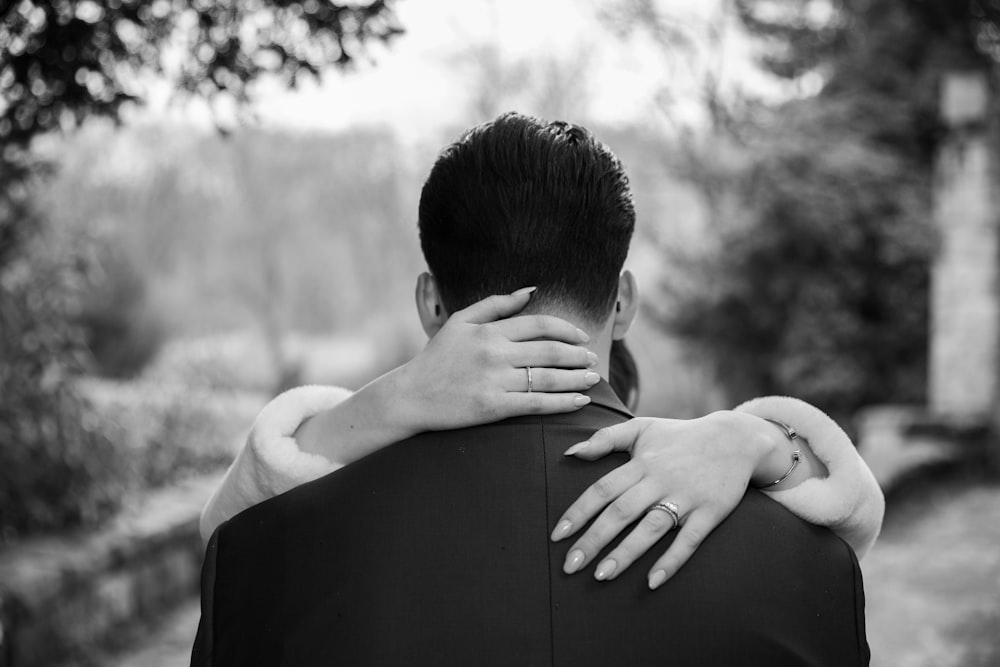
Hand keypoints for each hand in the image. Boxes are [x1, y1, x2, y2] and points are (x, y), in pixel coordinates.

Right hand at [394, 288, 599, 432]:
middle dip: (578, 355)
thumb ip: (495, 304)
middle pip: (550, 351)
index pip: (540, 325)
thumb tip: (531, 290)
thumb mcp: (461, 321)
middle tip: (594, 359)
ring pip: (548, 378)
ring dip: (577, 379)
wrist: (411, 395)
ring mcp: (494, 381)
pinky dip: (562, 403)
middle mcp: (494, 353)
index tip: (582, 336)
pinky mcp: (493, 407)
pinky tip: (579, 402)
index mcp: (489, 331)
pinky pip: (536, 404)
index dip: (567, 330)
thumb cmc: (438, 358)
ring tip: (594, 379)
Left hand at [550, 412, 772, 588]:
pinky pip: (689, 540)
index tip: (557, 536)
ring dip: (626, 553)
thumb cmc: (680, 436)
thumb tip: (570, 452)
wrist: (736, 438)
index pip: (602, 489)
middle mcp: (660, 480)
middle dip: (594, 540)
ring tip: (602, 576)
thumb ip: (606, 438)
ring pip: (651, 528)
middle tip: (570, 566)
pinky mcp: (710, 512)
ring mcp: (686, 497)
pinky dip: (671, 560)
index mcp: (641, 463)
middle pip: (621, 512)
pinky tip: (652, 581)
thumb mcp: (642, 428)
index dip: (578, 513)